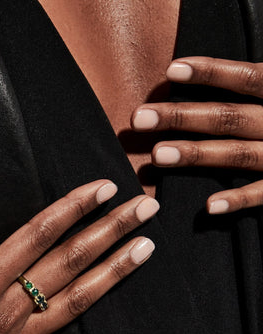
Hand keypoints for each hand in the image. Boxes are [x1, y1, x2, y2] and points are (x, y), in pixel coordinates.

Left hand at [131, 56, 262, 212]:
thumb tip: (215, 76)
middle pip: (229, 117)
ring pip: (238, 154)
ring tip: (158, 154)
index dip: (211, 73)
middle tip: (141, 118)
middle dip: (183, 116)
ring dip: (198, 154)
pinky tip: (209, 206)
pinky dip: (238, 200)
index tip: (171, 71)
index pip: (247, 78)